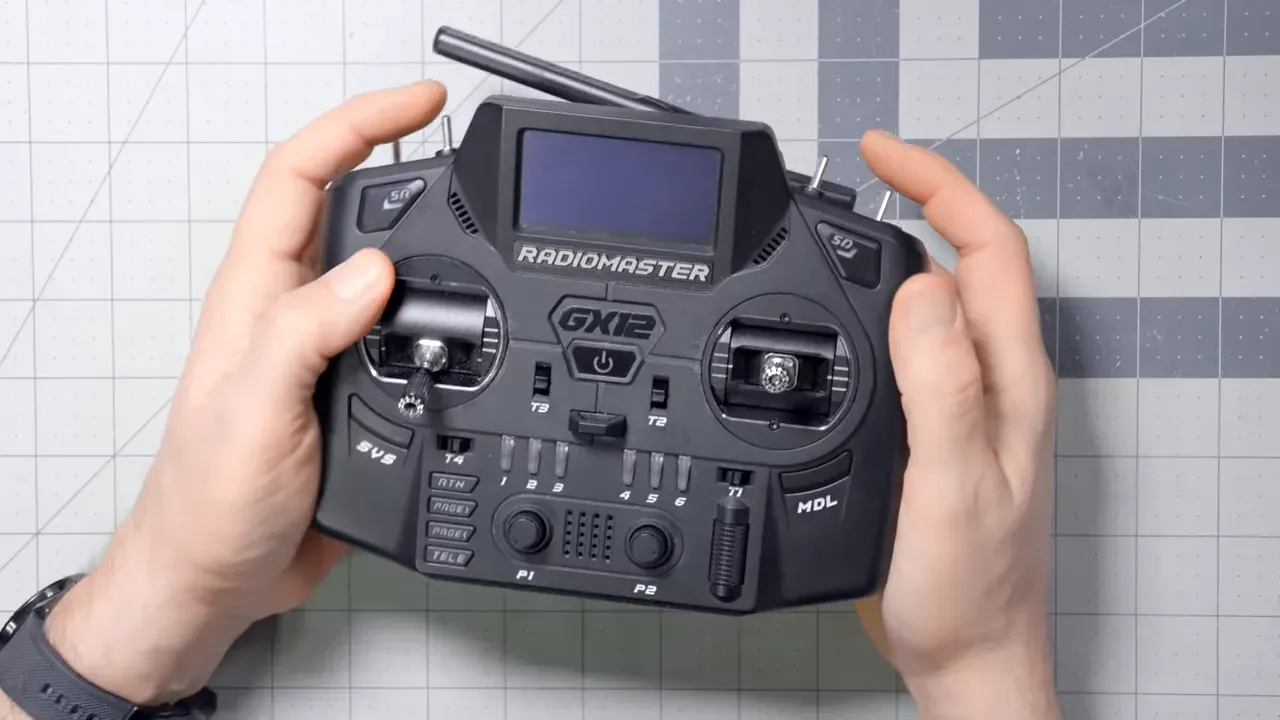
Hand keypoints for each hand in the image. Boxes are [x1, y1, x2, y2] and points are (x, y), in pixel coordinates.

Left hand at [40, 81, 447, 705]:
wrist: (220, 580)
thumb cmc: (209, 502)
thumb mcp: (253, 410)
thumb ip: (305, 334)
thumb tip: (376, 269)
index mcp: (259, 296)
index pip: (301, 178)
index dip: (359, 127)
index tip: (419, 106)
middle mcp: (295, 312)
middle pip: (352, 210)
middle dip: (407, 167)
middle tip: (465, 153)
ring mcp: (328, 352)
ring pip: (392, 274)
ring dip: (437, 247)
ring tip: (486, 232)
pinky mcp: (359, 392)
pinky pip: (411, 337)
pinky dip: (450, 320)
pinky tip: (478, 328)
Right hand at [852, 132, 1058, 717]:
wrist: (960, 654)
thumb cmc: (968, 587)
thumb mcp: (953, 481)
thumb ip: (942, 384)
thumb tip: (923, 285)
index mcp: (1008, 379)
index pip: (988, 249)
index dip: (939, 186)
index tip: (881, 155)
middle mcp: (993, 382)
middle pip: (965, 263)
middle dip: (915, 205)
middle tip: (852, 185)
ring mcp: (965, 406)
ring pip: (933, 305)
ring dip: (890, 260)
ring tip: (837, 241)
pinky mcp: (934, 431)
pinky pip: (907, 351)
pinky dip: (871, 318)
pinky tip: (838, 328)